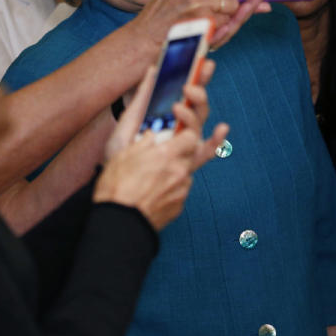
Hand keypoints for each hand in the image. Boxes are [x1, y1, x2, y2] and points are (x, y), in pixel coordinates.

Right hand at [96, 59, 227, 229]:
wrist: (118, 226)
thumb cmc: (116, 189)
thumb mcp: (122, 154)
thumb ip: (143, 138)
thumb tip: (154, 130)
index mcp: (166, 155)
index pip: (192, 131)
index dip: (188, 118)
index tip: (178, 110)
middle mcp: (180, 171)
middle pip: (201, 147)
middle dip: (211, 134)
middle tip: (219, 127)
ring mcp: (182, 189)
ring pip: (189, 167)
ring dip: (182, 160)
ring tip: (177, 154)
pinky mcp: (179, 205)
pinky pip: (181, 185)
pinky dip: (173, 179)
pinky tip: (157, 182)